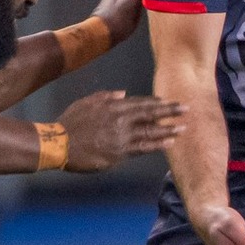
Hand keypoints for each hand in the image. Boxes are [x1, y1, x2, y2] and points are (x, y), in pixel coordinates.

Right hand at [57, 91, 184, 172]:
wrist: (58, 143)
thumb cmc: (69, 123)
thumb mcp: (86, 102)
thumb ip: (105, 96)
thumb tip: (123, 93)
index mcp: (112, 106)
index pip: (139, 102)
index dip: (155, 102)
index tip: (168, 101)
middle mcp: (120, 119)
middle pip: (150, 113)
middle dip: (169, 111)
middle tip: (186, 109)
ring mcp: (121, 136)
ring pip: (150, 131)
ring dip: (168, 128)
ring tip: (183, 127)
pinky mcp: (120, 151)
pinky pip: (143, 147)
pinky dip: (157, 145)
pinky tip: (170, 143)